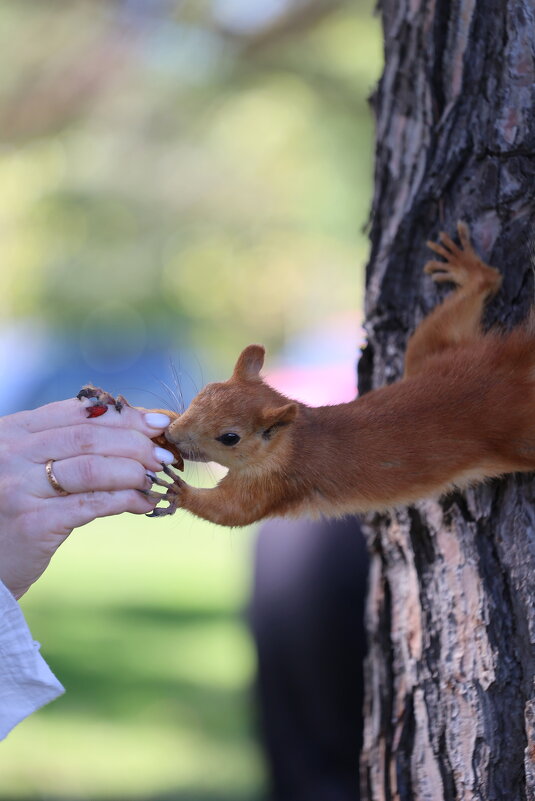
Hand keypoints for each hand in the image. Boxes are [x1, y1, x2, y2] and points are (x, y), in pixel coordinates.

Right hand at [0, 397, 175, 598]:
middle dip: (136, 444)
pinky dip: (125, 500)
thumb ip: (67, 444)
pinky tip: (144, 503)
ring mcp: (19, 488)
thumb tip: (136, 429)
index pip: (77, 412)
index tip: (157, 424)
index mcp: (13, 430)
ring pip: (93, 468)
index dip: (123, 416)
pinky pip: (91, 504)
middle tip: (165, 455)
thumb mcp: (29, 464)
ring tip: (156, 479)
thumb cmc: (16, 506)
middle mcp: (11, 454)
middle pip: (89, 438)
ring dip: (134, 471)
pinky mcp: (33, 523)